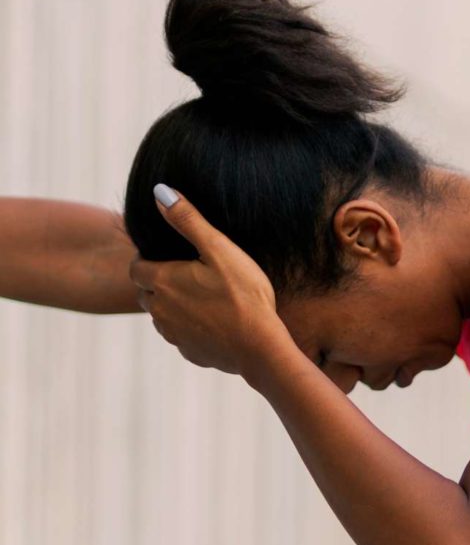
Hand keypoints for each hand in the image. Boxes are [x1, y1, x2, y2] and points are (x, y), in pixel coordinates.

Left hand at [130, 186, 277, 373]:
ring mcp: (174, 335)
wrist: (260, 348)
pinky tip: (212, 321)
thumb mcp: (219, 249)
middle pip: (145, 293)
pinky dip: (189, 327)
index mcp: (163, 282)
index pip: (135, 268)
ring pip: (161, 317)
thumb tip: (160, 192)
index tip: (162, 256)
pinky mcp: (189, 352)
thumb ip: (187, 220)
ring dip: (171, 306)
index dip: (144, 260)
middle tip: (182, 274)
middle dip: (156, 283)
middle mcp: (160, 311)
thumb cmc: (243, 296)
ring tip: (198, 297)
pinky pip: (180, 336)